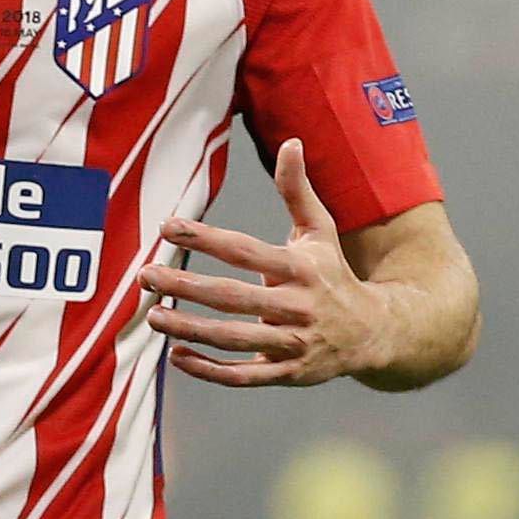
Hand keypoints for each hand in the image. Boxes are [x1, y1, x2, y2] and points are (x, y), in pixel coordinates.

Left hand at [138, 138, 391, 387]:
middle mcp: (296, 306)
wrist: (372, 333)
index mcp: (301, 269)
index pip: (244, 251)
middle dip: (186, 287)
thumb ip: (298, 190)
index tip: (168, 226)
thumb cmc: (334, 275)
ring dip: (191, 329)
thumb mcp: (320, 231)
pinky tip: (178, 356)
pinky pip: (243, 375)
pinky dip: (209, 369)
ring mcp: (291, 344)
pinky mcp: (287, 373)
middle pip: (232, 297)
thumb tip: (291, 143)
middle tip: (146, 276)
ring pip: (233, 339)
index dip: (205, 238)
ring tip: (154, 316)